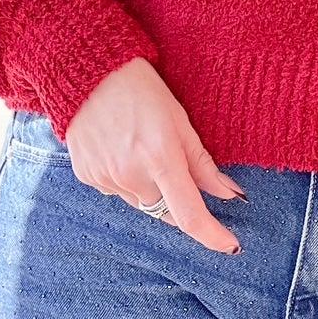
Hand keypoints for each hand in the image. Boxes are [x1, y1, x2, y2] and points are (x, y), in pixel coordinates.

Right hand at [64, 58, 246, 254]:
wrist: (86, 72)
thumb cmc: (140, 89)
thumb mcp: (179, 120)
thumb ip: (203, 163)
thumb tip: (230, 194)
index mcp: (160, 157)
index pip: (190, 214)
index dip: (213, 236)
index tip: (231, 246)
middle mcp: (131, 174)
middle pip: (165, 211)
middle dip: (177, 201)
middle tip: (174, 167)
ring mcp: (105, 178)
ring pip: (140, 202)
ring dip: (149, 188)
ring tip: (141, 147)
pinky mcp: (87, 176)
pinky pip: (116, 191)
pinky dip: (125, 179)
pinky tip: (120, 148)